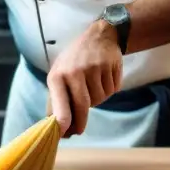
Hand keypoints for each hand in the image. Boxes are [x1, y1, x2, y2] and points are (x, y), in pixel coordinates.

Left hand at [45, 20, 122, 136]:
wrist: (99, 36)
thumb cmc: (74, 61)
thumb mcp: (59, 74)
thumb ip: (58, 99)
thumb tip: (59, 127)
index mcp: (58, 74)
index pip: (61, 101)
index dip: (63, 119)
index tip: (64, 133)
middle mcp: (75, 71)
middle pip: (83, 105)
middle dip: (81, 120)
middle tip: (80, 130)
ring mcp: (94, 68)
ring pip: (99, 99)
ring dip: (97, 99)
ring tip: (92, 85)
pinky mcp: (110, 67)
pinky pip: (112, 90)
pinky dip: (109, 90)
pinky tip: (104, 78)